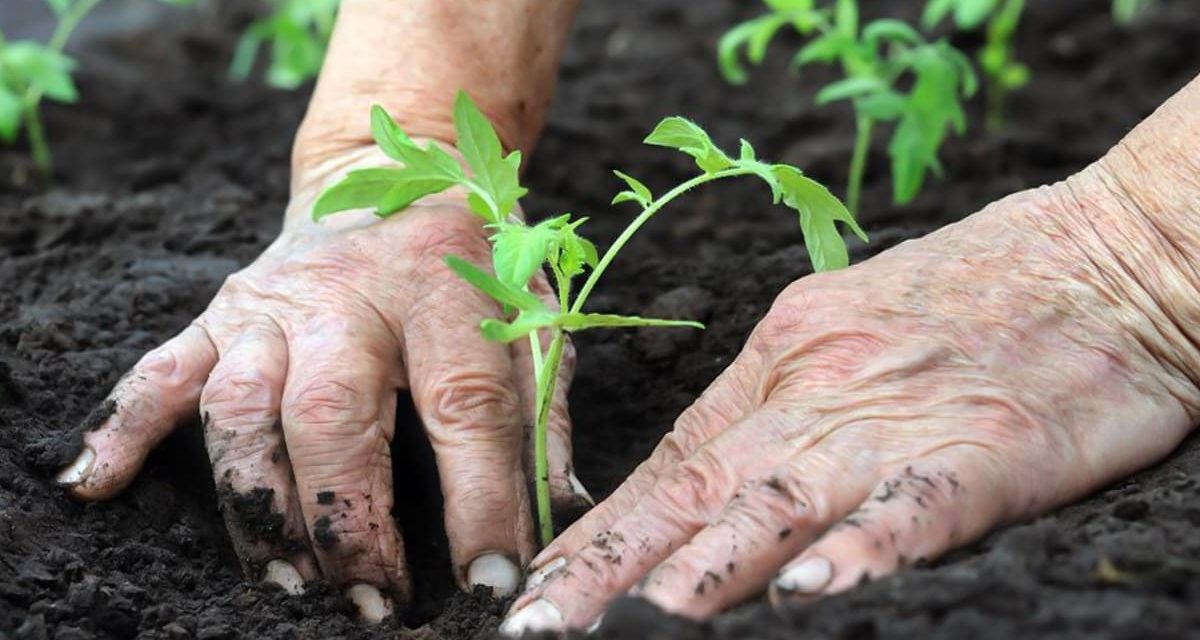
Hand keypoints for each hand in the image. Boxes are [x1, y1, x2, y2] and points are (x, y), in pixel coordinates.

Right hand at [54, 145, 587, 620]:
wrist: (398, 164)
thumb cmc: (478, 255)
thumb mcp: (535, 312)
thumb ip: (545, 410)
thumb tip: (559, 512)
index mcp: (445, 290)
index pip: (465, 407)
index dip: (480, 501)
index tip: (488, 580)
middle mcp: (352, 295)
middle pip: (334, 415)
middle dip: (348, 521)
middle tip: (371, 601)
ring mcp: (275, 303)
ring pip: (241, 407)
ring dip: (257, 505)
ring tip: (288, 582)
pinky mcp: (223, 310)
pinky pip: (162, 370)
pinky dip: (124, 427)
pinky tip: (96, 484)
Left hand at [502, 160, 1199, 632]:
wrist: (1105, 252)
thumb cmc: (971, 288)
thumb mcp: (842, 323)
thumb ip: (774, 397)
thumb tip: (698, 470)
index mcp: (782, 358)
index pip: (672, 460)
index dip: (600, 529)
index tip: (541, 579)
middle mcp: (820, 389)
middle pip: (697, 489)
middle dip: (610, 566)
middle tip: (538, 623)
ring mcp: (898, 419)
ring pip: (779, 502)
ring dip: (702, 570)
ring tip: (635, 622)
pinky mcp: (987, 448)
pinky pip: (912, 506)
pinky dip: (859, 550)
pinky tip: (809, 592)